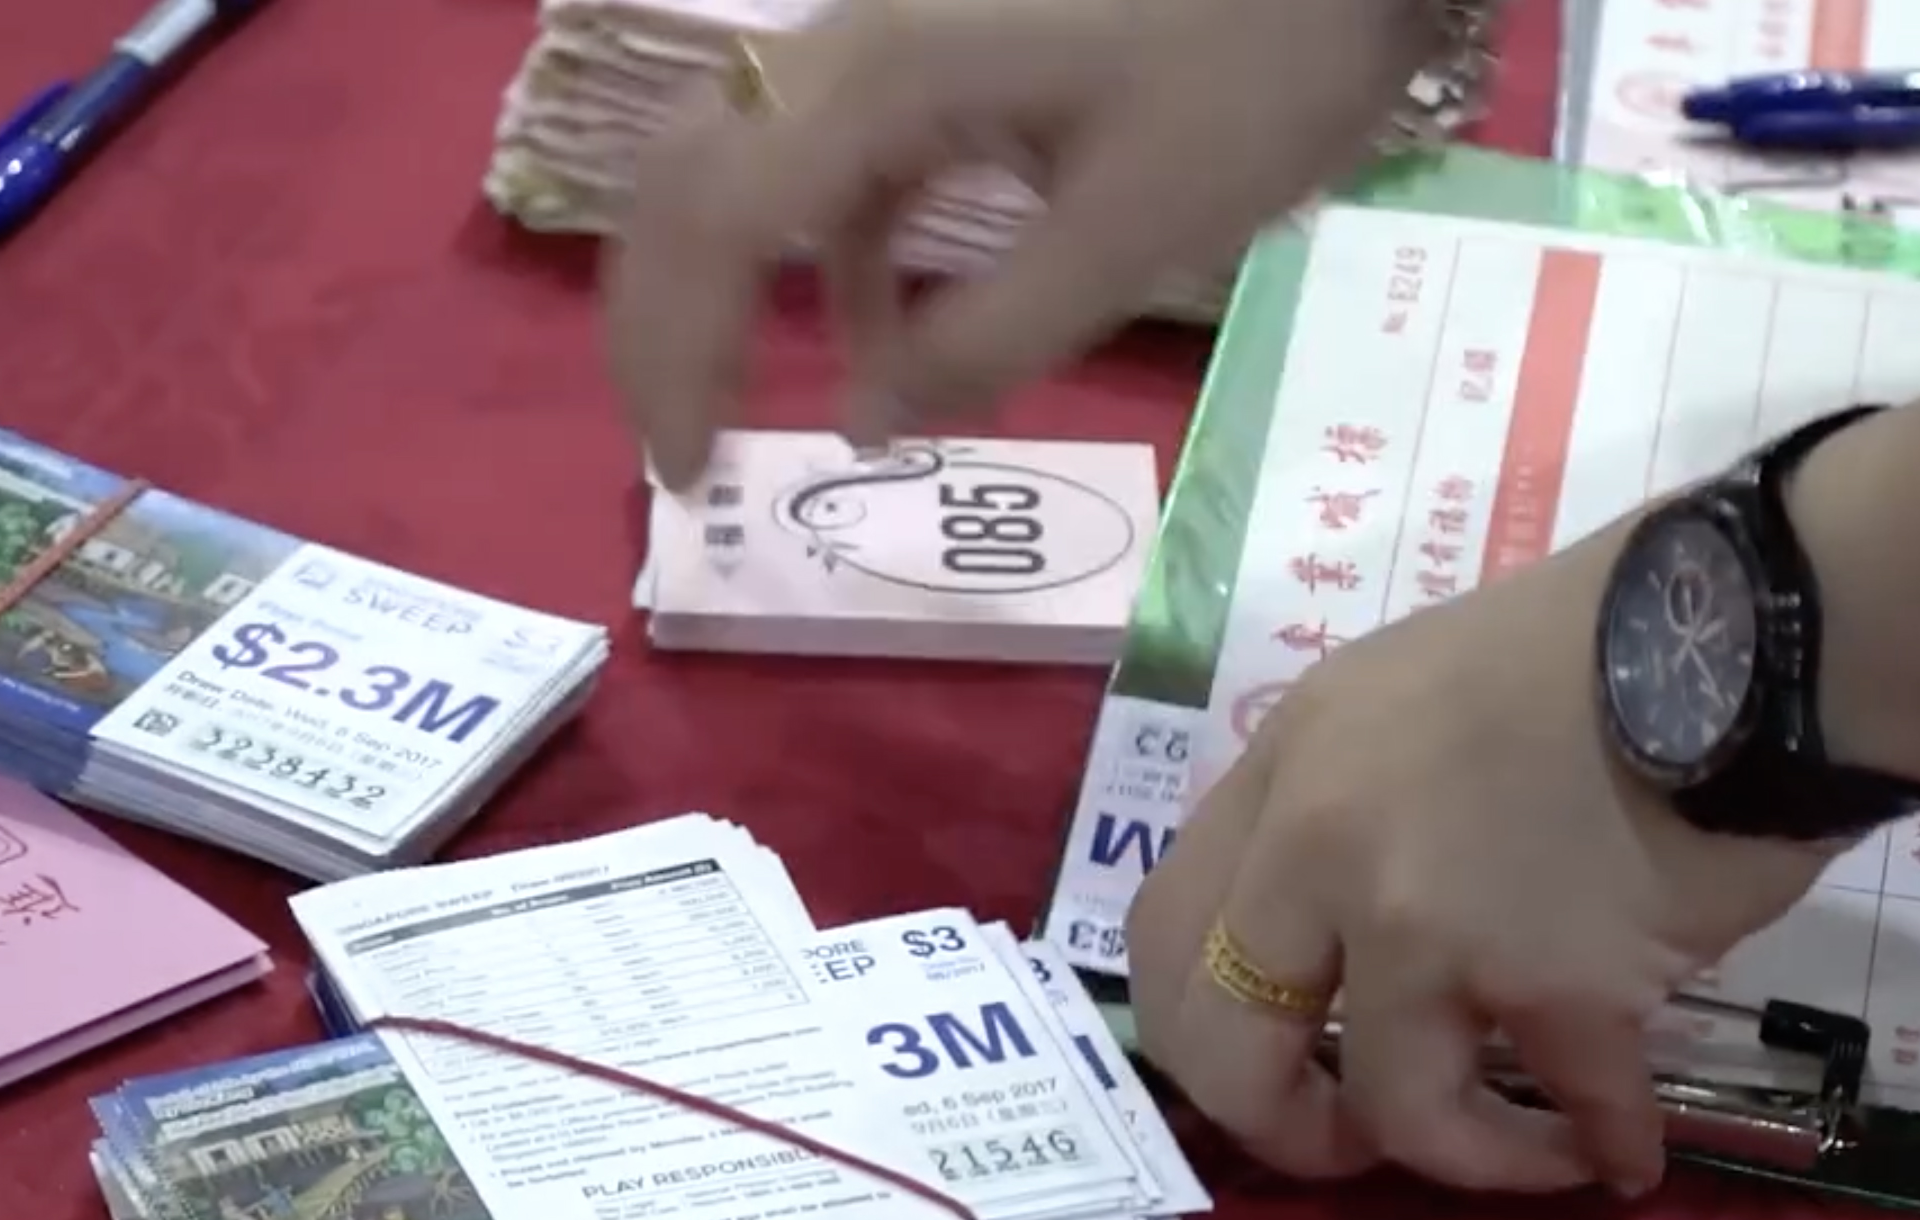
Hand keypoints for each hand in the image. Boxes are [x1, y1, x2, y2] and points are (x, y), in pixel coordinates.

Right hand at [608, 0, 1437, 489]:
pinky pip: (839, 151)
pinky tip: (874, 334)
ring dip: (731, 286)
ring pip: (752, 161)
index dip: (676, 354)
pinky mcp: (944, 40)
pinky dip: (830, 251)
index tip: (686, 473)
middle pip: (692, 177)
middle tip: (678, 450)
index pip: (711, 225)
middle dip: (664, 319)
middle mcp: (854, 37)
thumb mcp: (1131, 232)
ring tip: (741, 404)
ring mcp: (895, 30)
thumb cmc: (1255, 68)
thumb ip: (991, 338)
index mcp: (879, 77)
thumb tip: (872, 426)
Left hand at [1123, 533, 1835, 1195]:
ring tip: (1540, 1156)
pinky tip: (1628, 1156)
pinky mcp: (1552, 981)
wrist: (1749, 632)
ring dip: (1474, 1160)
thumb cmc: (1602, 644)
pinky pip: (1572, 1106)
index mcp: (1288, 765)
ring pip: (1397, 1110)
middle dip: (1283, 1128)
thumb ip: (1356, 802)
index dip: (1201, 1027)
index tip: (1275, 1059)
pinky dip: (1604, 1146)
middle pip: (1223, 1048)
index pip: (1164, 928)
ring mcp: (1426, 920)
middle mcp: (1324, 846)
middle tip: (1356, 1142)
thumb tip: (1352, 929)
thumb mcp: (1416, 691)